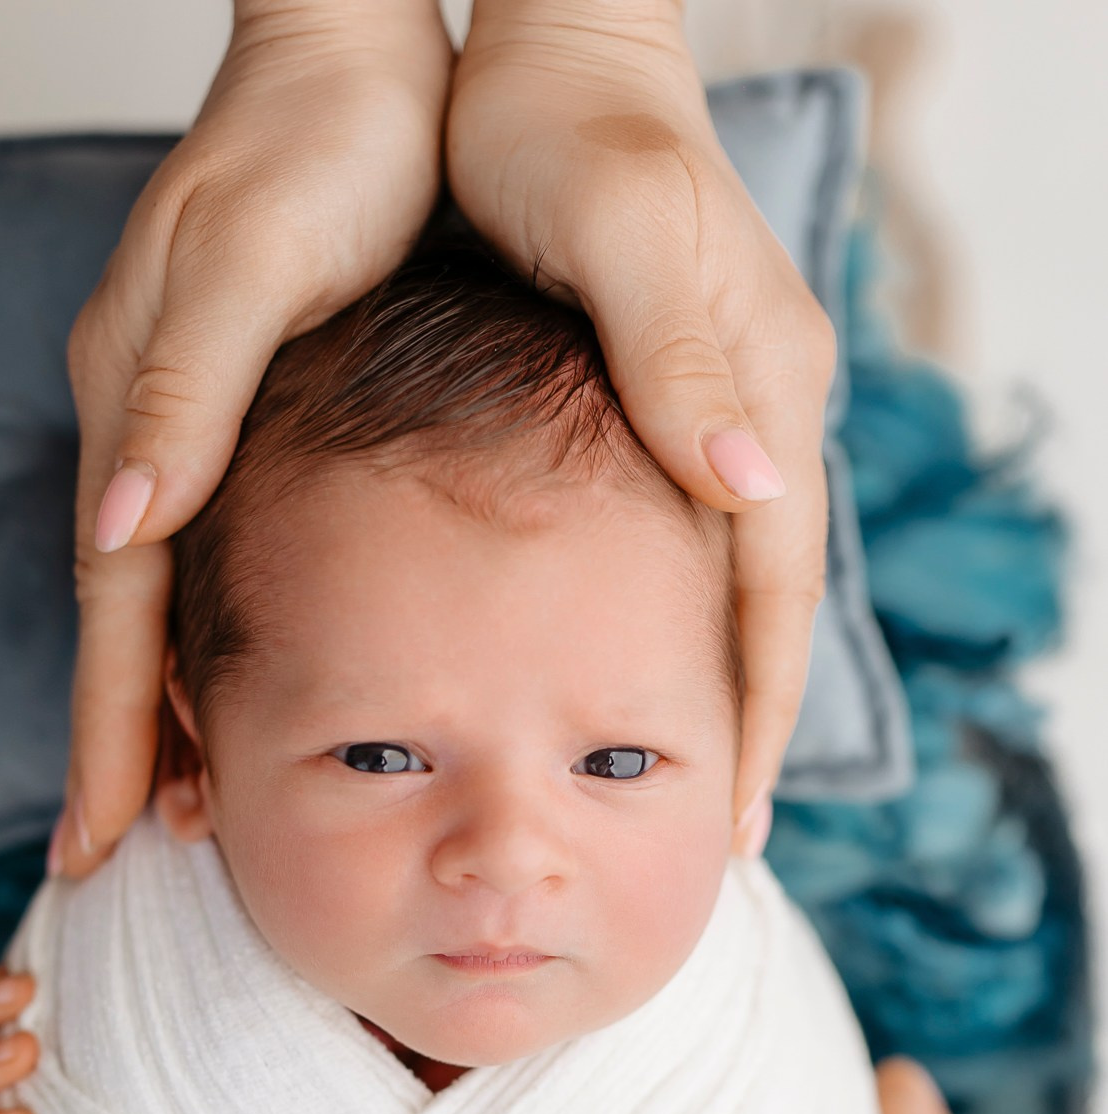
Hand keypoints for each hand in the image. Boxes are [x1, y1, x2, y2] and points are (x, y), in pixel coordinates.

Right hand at [57, 0, 452, 874]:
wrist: (359, 54)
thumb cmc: (323, 147)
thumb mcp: (252, 262)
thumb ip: (184, 397)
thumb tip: (120, 528)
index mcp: (144, 408)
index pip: (116, 607)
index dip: (108, 726)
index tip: (100, 837)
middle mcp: (152, 428)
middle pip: (128, 621)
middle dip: (124, 742)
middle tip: (122, 856)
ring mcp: (189, 421)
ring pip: (165, 598)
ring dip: (169, 701)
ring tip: (183, 804)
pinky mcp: (234, 410)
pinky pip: (211, 554)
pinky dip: (217, 632)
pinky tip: (244, 678)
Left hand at [449, 0, 837, 833]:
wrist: (546, 52)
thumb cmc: (567, 132)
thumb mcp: (626, 231)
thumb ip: (683, 361)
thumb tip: (756, 492)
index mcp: (756, 390)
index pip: (773, 587)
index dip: (760, 708)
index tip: (743, 816)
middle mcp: (750, 410)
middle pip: (762, 601)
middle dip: (746, 719)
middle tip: (722, 830)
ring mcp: (709, 404)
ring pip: (722, 576)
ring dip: (706, 677)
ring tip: (675, 777)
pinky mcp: (657, 395)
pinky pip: (674, 532)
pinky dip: (658, 611)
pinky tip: (619, 663)